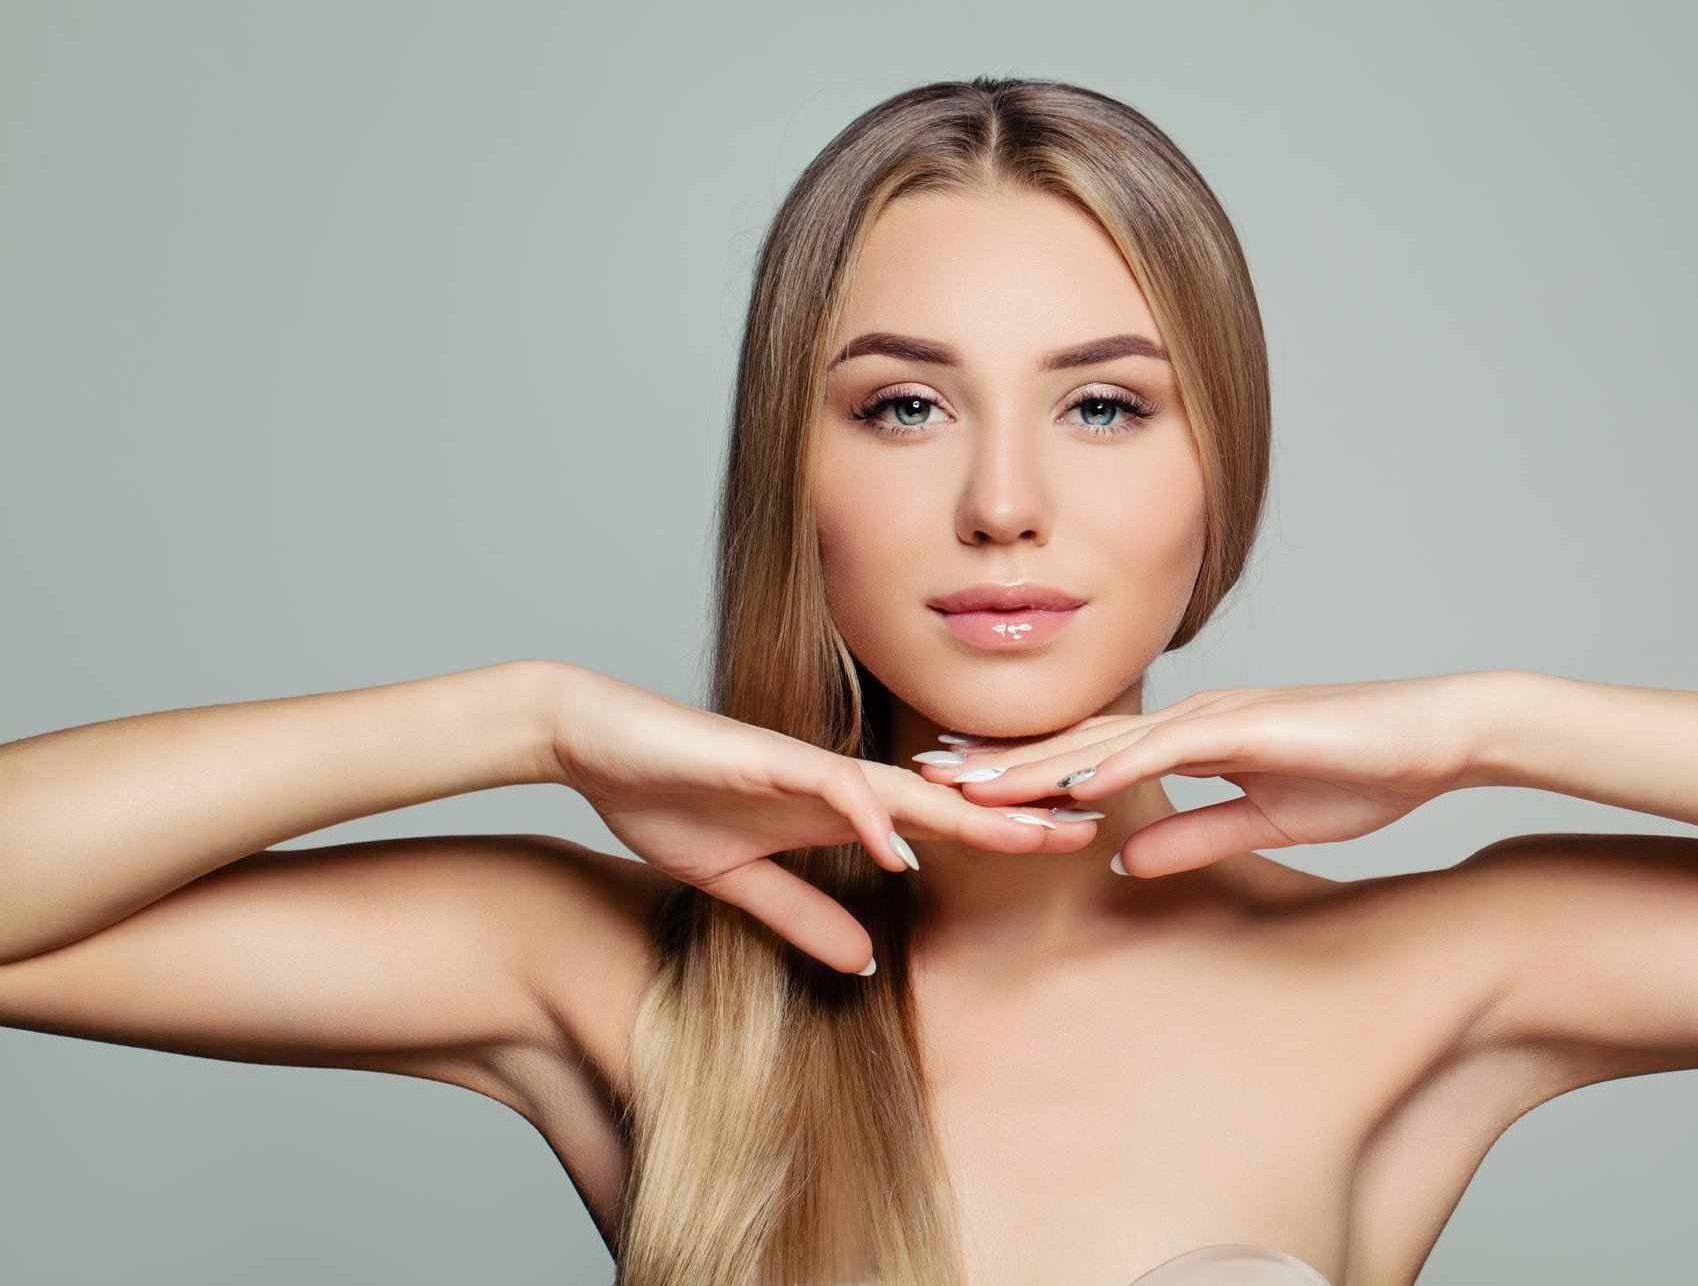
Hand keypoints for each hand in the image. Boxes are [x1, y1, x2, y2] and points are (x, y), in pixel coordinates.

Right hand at [548, 667, 1083, 972]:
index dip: (999, 832)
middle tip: (1092, 825)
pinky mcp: (763, 758)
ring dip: (966, 810)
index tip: (1063, 846)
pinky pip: (826, 786)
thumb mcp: (743, 883)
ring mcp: (803, 765)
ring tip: (1029, 834)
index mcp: (837, 807)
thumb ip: (805, 916)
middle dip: (1016, 812)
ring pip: (903, 786)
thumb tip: (867, 962)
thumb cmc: (668, 799)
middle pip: (944, 798)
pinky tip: (901, 845)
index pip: (937, 822)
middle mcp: (835, 780)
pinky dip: (866, 816)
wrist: (597, 744)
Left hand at [917, 673, 1499, 876]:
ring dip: (1034, 763)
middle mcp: (1189, 717)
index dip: (1022, 774)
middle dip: (1000, 763)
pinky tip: (1069, 783)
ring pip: (1103, 740)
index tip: (960, 790)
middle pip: (1074, 741)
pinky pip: (1168, 748)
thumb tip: (1120, 860)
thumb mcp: (1260, 818)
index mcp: (1189, 737)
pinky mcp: (1247, 726)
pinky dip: (1113, 762)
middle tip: (927, 777)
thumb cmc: (1359, 771)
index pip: (1087, 756)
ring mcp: (1215, 715)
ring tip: (970, 782)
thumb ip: (1193, 835)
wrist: (1435, 738)